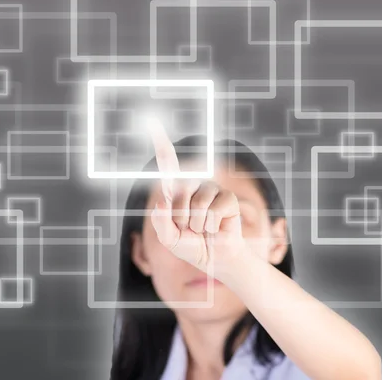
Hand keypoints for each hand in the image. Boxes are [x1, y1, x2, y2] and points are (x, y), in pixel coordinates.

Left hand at [147, 118, 245, 276]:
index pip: (167, 165)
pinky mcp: (227, 198)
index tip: (153, 122)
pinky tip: (215, 228)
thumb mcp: (169, 240)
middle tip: (188, 229)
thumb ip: (161, 225)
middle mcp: (193, 186)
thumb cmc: (191, 246)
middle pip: (179, 192)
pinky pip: (213, 210)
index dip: (161, 144)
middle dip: (180, 217)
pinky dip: (211, 226)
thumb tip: (160, 204)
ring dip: (196, 224)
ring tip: (202, 229)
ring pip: (196, 204)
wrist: (215, 259)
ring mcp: (212, 190)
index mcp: (176, 192)